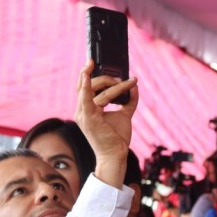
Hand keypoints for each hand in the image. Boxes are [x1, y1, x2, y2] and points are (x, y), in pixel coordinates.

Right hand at [74, 60, 138, 186]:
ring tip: (128, 82)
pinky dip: (87, 85)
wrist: (116, 155)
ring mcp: (83, 114)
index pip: (84, 87)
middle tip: (123, 78)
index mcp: (86, 109)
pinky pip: (86, 97)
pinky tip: (87, 74)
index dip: (86, 73)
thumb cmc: (116, 138)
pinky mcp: (89, 118)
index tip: (92, 61)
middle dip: (105, 78)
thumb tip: (134, 86)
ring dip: (112, 83)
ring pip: (94, 90)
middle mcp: (81, 111)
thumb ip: (128, 101)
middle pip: (88, 85)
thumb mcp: (124, 115)